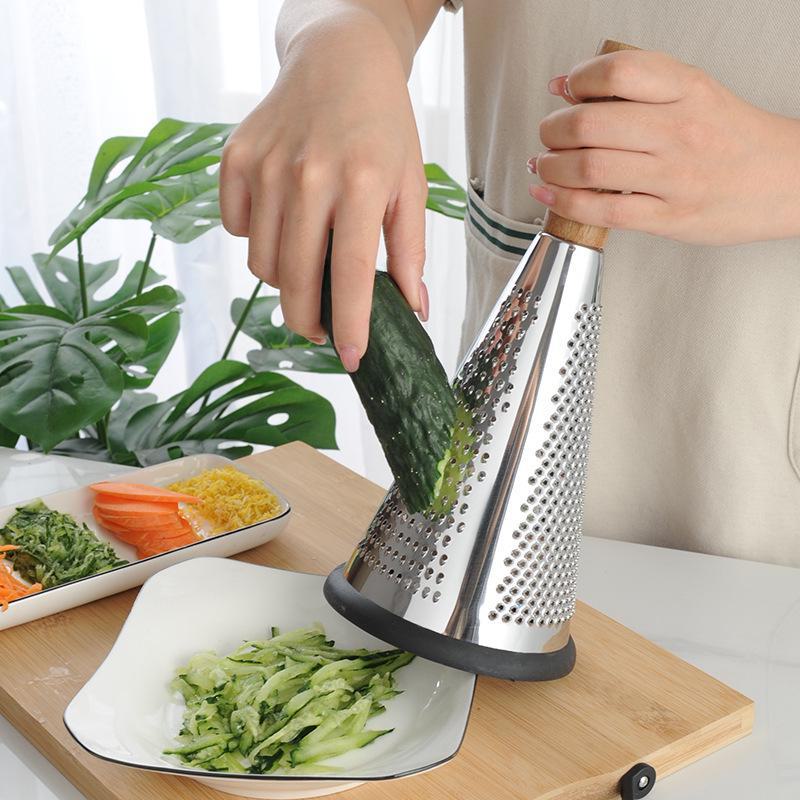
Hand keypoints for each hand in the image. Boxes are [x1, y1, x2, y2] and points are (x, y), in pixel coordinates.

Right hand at [220, 15, 427, 371]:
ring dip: (284, 280)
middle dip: (307, 320)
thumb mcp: (411, 183)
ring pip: (261, 262)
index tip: (351, 358)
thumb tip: (413, 309)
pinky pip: (238, 230)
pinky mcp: (235, 159)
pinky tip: (282, 220)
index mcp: (362, 182)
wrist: (338, 61)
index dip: (349, 324)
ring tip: (307, 261)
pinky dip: (258, 239)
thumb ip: (411, 249)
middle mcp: (309, 175)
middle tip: (320, 329)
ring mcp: (266, 166)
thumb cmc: (382, 127)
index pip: (350, 273)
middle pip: (295, 279)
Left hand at [530, 50, 799, 243]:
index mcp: (687, 90)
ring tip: (544, 165)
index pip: (618, 71)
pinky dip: (565, 203)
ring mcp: (675, 177)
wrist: (787, 181)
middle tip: (547, 134)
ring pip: (591, 168)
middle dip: (553, 130)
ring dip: (551, 167)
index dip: (578, 79)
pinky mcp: (670, 218)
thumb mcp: (695, 92)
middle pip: (591, 124)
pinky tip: (549, 196)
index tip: (564, 90)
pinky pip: (604, 211)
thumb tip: (567, 84)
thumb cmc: (732, 139)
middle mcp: (680, 130)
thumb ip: (639, 85)